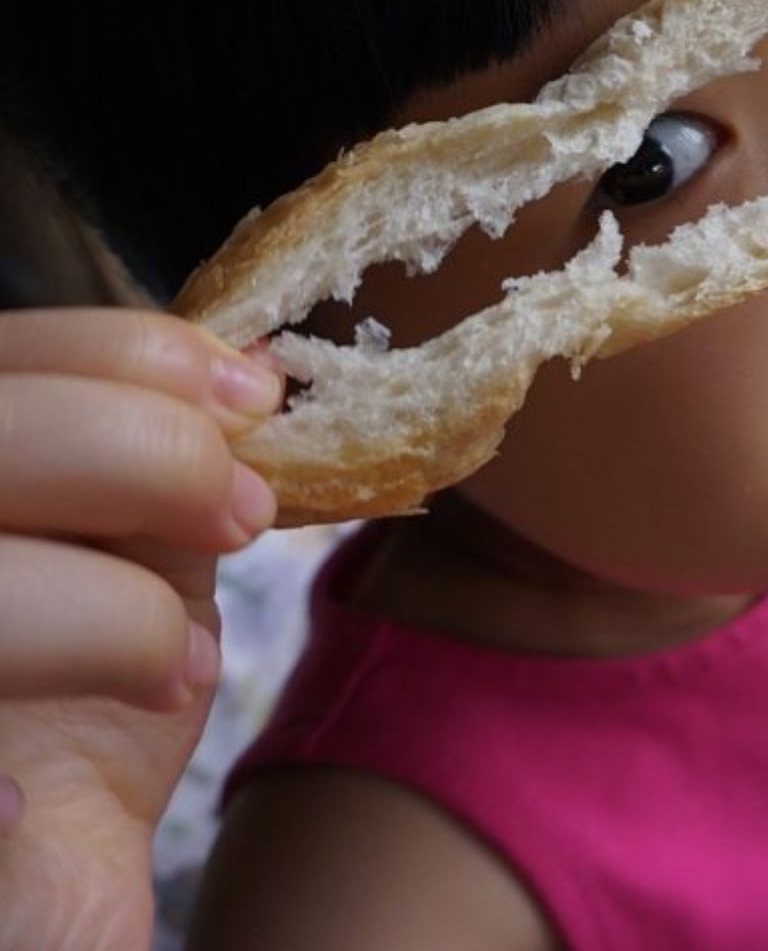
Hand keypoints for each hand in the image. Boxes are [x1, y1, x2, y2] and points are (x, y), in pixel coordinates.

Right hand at [0, 309, 280, 950]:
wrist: (32, 902)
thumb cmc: (71, 723)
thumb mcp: (121, 568)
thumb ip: (153, 475)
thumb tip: (253, 373)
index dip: (124, 352)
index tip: (256, 392)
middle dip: (140, 451)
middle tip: (241, 513)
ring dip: (107, 606)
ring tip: (177, 663)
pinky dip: (49, 699)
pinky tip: (69, 763)